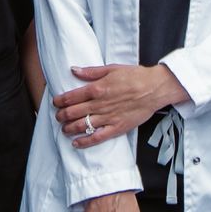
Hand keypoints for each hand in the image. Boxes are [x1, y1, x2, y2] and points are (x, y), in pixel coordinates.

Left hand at [55, 62, 184, 146]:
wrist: (155, 88)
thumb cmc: (135, 76)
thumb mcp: (112, 68)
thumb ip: (91, 72)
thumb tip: (74, 70)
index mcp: (97, 88)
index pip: (71, 97)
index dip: (60, 101)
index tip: (56, 102)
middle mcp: (100, 104)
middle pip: (73, 112)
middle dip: (61, 116)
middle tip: (58, 116)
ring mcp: (108, 117)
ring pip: (82, 125)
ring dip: (69, 128)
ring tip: (64, 129)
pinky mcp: (117, 128)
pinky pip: (97, 137)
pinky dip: (84, 142)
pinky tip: (76, 143)